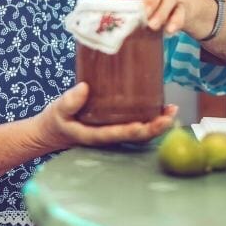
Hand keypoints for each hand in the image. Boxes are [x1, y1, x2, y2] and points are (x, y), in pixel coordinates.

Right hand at [34, 82, 177, 150]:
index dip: (133, 131)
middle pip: (136, 136)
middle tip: (170, 115)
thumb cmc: (57, 120)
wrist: (53, 132)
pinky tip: (161, 108)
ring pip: (140, 133)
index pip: (117, 135)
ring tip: (172, 110)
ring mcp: (114, 133)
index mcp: (94, 135)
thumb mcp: (58, 110)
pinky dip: (151, 119)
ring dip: (158, 123)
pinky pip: (137, 126)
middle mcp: (108, 137)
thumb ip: (70, 101)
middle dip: (155, 128)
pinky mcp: (116, 126)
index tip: (145, 124)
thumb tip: (85, 87)